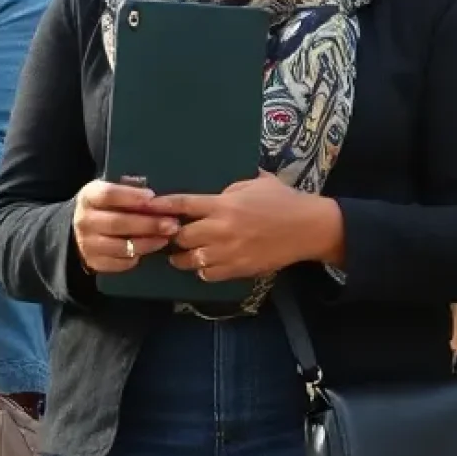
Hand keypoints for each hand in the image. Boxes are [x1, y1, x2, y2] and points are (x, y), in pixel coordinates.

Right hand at [72, 180, 179, 275]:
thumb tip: (153, 195)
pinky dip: (136, 257)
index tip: (152, 196)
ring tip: (167, 237)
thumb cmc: (109, 203)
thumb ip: (131, 187)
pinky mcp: (93, 262)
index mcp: (89, 196)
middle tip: (172, 224)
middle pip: (117, 223)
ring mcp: (86, 244)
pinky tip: (151, 248)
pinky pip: (118, 263)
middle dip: (148, 224)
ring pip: (119, 246)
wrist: (84, 228)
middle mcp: (84, 220)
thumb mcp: (114, 188)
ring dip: (146, 242)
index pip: (107, 194)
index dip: (130, 195)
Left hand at [152, 173, 341, 283]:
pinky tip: (204, 263)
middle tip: (167, 234)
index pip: (184, 204)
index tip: (148, 207)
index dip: (163, 206)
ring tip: (178, 254)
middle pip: (180, 236)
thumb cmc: (285, 200)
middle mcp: (221, 229)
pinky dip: (202, 269)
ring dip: (182, 257)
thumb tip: (217, 188)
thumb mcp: (259, 181)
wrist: (308, 227)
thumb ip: (234, 185)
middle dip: (172, 235)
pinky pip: (208, 274)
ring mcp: (228, 252)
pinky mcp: (237, 269)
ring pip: (190, 260)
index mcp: (225, 204)